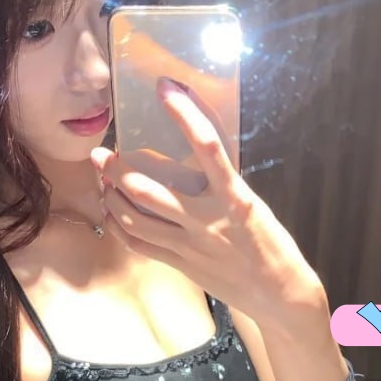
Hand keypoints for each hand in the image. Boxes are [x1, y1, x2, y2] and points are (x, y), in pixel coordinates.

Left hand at [90, 78, 320, 323]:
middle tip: (101, 153)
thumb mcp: (252, 205)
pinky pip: (140, 245)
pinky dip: (119, 227)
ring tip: (103, 181)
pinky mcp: (182, 266)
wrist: (279, 293)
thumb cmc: (270, 244)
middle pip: (148, 191)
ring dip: (112, 197)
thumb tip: (198, 153)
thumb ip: (223, 184)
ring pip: (136, 220)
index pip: (207, 146)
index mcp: (234, 197)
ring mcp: (191, 246)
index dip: (184, 113)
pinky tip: (112, 214)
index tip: (164, 87)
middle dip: (117, 170)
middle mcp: (208, 220)